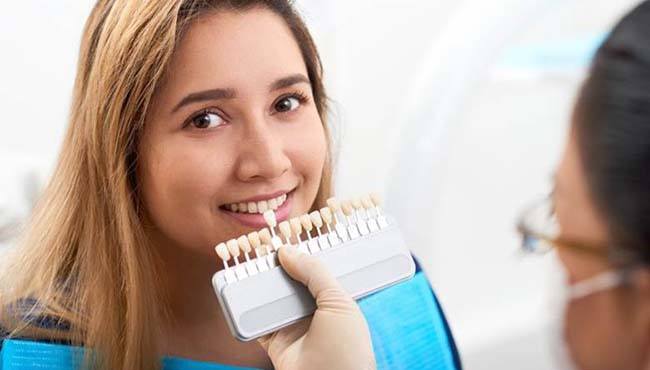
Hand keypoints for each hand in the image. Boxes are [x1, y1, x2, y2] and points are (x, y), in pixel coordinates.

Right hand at [257, 246, 375, 369]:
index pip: (316, 272)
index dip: (302, 256)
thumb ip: (314, 273)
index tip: (287, 238)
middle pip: (291, 283)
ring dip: (260, 284)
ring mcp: (294, 328)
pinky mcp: (275, 343)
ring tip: (248, 261)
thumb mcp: (338, 301)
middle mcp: (313, 313)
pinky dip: (247, 311)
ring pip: (272, 300)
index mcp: (335, 301)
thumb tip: (287, 251)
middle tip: (263, 247)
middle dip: (277, 267)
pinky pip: (257, 323)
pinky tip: (240, 291)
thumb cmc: (347, 348)